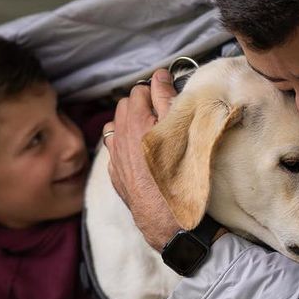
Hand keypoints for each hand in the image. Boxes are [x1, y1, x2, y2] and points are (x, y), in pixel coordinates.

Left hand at [103, 69, 181, 250]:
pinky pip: (115, 151)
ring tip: (152, 133)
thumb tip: (159, 76)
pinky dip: (125, 146)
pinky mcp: (116, 177)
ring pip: (116, 128)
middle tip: (163, 114)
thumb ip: (167, 99)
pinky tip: (143, 154)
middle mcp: (120, 139)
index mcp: (136, 124)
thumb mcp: (183, 131)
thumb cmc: (184, 176)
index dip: (156, 91)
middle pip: (124, 107)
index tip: (169, 98)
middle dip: (142, 105)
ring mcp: (116, 159)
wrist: (174, 222)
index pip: (139, 91)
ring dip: (131, 125)